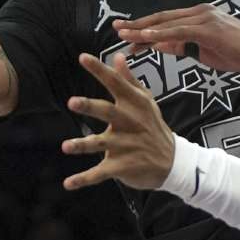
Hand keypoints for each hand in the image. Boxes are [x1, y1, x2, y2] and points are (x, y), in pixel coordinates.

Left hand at [61, 53, 175, 190]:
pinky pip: (100, 173)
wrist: (173, 162)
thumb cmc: (153, 127)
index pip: (115, 83)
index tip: (82, 57)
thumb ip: (129, 80)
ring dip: (83, 145)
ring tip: (66, 146)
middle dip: (90, 107)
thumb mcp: (146, 102)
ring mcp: (126, 146)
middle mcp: (129, 123)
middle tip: (71, 102)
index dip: (99, 70)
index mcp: (133, 104)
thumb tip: (117, 55)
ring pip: (101, 144)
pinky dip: (84, 179)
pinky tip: (68, 183)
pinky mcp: (122, 166)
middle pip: (108, 112)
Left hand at [114, 4, 239, 73]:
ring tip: (126, 35)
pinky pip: (182, 31)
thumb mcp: (203, 51)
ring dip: (145, 30)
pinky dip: (164, 33)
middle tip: (117, 30)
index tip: (126, 34)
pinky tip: (149, 38)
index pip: (164, 21)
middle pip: (161, 18)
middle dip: (138, 25)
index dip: (144, 27)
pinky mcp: (210, 29)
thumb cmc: (236, 53)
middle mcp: (198, 13)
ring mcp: (205, 18)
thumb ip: (181, 46)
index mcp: (197, 17)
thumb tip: (158, 45)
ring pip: (168, 23)